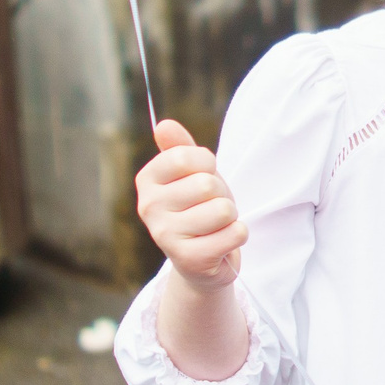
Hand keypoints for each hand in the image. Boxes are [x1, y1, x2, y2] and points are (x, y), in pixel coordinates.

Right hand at [137, 119, 245, 288]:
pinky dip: (237, 235)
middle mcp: (148, 207)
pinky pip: (235, 233)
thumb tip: (163, 125)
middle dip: (220, 194)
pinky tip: (221, 243)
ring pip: (223, 210)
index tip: (202, 177)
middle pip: (207, 184)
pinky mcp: (188, 259)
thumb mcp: (192, 173)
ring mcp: (165, 235)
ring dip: (230, 217)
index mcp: (146, 180)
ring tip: (215, 226)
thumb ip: (180, 147)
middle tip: (209, 208)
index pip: (186, 157)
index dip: (207, 165)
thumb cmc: (198, 207)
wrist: (201, 259)